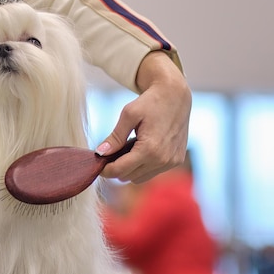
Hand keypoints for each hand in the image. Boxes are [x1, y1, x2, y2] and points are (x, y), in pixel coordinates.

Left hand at [97, 51, 191, 182]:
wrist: (176, 95)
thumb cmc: (151, 101)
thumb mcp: (128, 115)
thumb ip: (115, 137)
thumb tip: (100, 153)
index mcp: (149, 149)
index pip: (120, 170)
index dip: (105, 169)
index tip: (97, 163)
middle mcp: (162, 159)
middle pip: (128, 176)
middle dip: (116, 167)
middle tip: (110, 153)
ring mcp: (171, 162)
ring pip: (140, 178)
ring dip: (130, 168)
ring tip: (127, 150)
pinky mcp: (176, 160)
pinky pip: (152, 172)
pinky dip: (143, 166)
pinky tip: (140, 150)